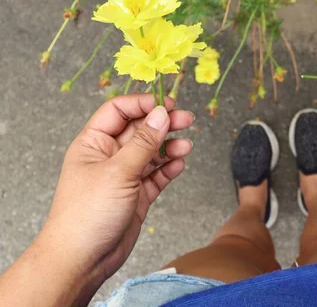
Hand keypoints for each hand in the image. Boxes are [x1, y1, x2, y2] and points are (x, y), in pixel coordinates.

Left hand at [42, 94, 194, 285]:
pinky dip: (169, 169)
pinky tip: (179, 164)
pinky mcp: (137, 195)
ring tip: (186, 146)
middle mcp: (109, 156)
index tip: (167, 104)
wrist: (82, 259)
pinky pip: (156, 175)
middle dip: (163, 123)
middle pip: (140, 130)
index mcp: (94, 143)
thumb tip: (161, 114)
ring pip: (151, 153)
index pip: (119, 111)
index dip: (143, 104)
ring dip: (170, 147)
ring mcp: (124, 176)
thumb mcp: (118, 171)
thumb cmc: (86, 213)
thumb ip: (143, 142)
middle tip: (187, 120)